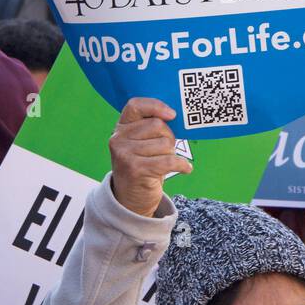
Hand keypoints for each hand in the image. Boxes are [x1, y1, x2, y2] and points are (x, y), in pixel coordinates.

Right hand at [109, 98, 190, 216]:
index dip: (155, 106)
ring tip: (163, 163)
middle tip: (165, 150)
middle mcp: (119, 139)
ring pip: (165, 144)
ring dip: (171, 154)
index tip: (172, 114)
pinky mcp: (135, 170)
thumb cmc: (142, 166)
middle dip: (168, 137)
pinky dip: (182, 165)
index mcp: (121, 128)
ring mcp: (125, 154)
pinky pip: (169, 161)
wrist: (130, 199)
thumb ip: (151, 128)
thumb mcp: (140, 144)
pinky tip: (185, 169)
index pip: (135, 105)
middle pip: (157, 125)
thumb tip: (174, 116)